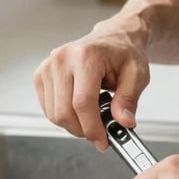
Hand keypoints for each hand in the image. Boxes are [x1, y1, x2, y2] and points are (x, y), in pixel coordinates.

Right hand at [33, 13, 149, 150]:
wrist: (115, 37)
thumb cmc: (125, 52)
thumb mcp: (137, 75)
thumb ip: (129, 100)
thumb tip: (124, 122)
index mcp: (86, 56)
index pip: (82, 102)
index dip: (92, 128)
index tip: (102, 141)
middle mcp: (62, 59)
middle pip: (64, 112)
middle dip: (83, 130)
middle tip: (100, 133)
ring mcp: (48, 66)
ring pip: (54, 114)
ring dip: (74, 124)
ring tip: (94, 114)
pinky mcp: (41, 74)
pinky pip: (48, 108)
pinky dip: (64, 115)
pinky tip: (80, 107)